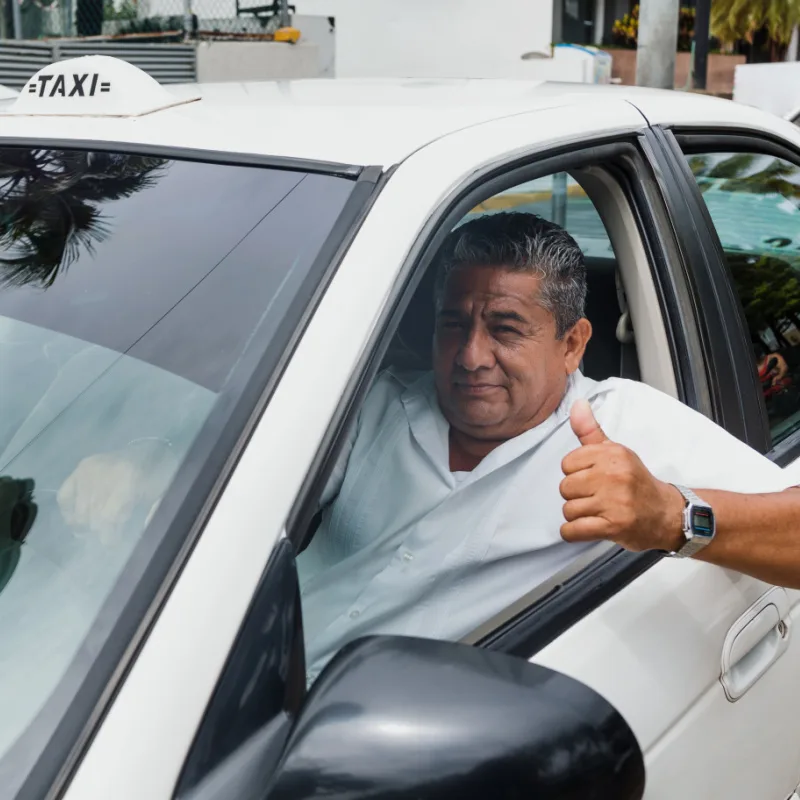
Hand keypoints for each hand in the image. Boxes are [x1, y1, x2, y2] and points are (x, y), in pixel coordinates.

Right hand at [57, 442, 173, 542]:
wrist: (152, 450)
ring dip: (87, 523)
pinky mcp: (80, 468)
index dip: (110, 535)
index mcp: (129, 478)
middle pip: (93, 515)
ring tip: (96, 528)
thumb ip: (154, 511)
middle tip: (108, 534)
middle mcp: (104, 473)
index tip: (114, 543)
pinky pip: (64, 495)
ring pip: (80, 509)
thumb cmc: (158, 476)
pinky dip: (68, 511)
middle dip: (101, 529)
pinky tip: (76, 521)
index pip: (109, 516)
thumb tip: (143, 528)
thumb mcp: (163, 493)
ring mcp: (89, 470)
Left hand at [559, 400, 683, 552]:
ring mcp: (614, 502)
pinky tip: (588, 528)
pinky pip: (573, 530)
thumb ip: (590, 430)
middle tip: (597, 498)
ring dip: (578, 516)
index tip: (593, 479)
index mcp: (612, 454)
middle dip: (576, 496)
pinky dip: (574, 533)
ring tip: (598, 512)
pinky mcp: (614, 526)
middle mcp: (614, 475)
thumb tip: (576, 404)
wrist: (668, 515)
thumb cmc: (636, 482)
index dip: (576, 474)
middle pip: (565, 488)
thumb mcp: (616, 452)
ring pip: (568, 510)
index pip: (567, 464)